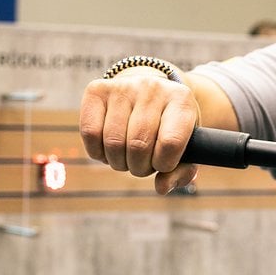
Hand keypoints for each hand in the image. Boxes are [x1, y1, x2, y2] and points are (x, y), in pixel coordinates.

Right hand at [79, 67, 199, 194]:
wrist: (151, 94)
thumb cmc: (169, 126)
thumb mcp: (186, 146)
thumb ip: (182, 171)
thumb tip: (160, 187)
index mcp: (181, 100)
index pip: (171, 142)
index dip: (164, 164)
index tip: (163, 164)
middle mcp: (153, 88)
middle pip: (138, 145)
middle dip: (140, 167)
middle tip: (142, 164)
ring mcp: (124, 86)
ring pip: (113, 142)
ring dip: (119, 162)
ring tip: (127, 157)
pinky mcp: (97, 90)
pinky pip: (90, 132)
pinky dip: (97, 152)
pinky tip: (108, 150)